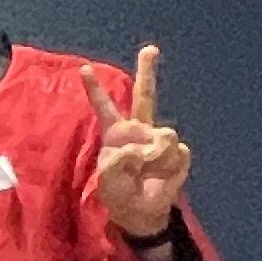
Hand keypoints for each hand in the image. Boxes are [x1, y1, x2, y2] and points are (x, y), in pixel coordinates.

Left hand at [86, 44, 191, 240]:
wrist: (141, 211)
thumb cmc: (119, 192)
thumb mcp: (108, 178)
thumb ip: (117, 161)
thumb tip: (139, 149)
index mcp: (116, 133)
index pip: (105, 107)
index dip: (95, 90)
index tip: (84, 69)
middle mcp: (139, 131)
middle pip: (145, 96)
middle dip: (148, 71)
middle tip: (150, 49)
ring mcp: (159, 140)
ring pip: (163, 135)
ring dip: (155, 156)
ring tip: (146, 171)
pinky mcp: (177, 154)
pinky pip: (176, 153)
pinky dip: (168, 167)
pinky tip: (161, 176)